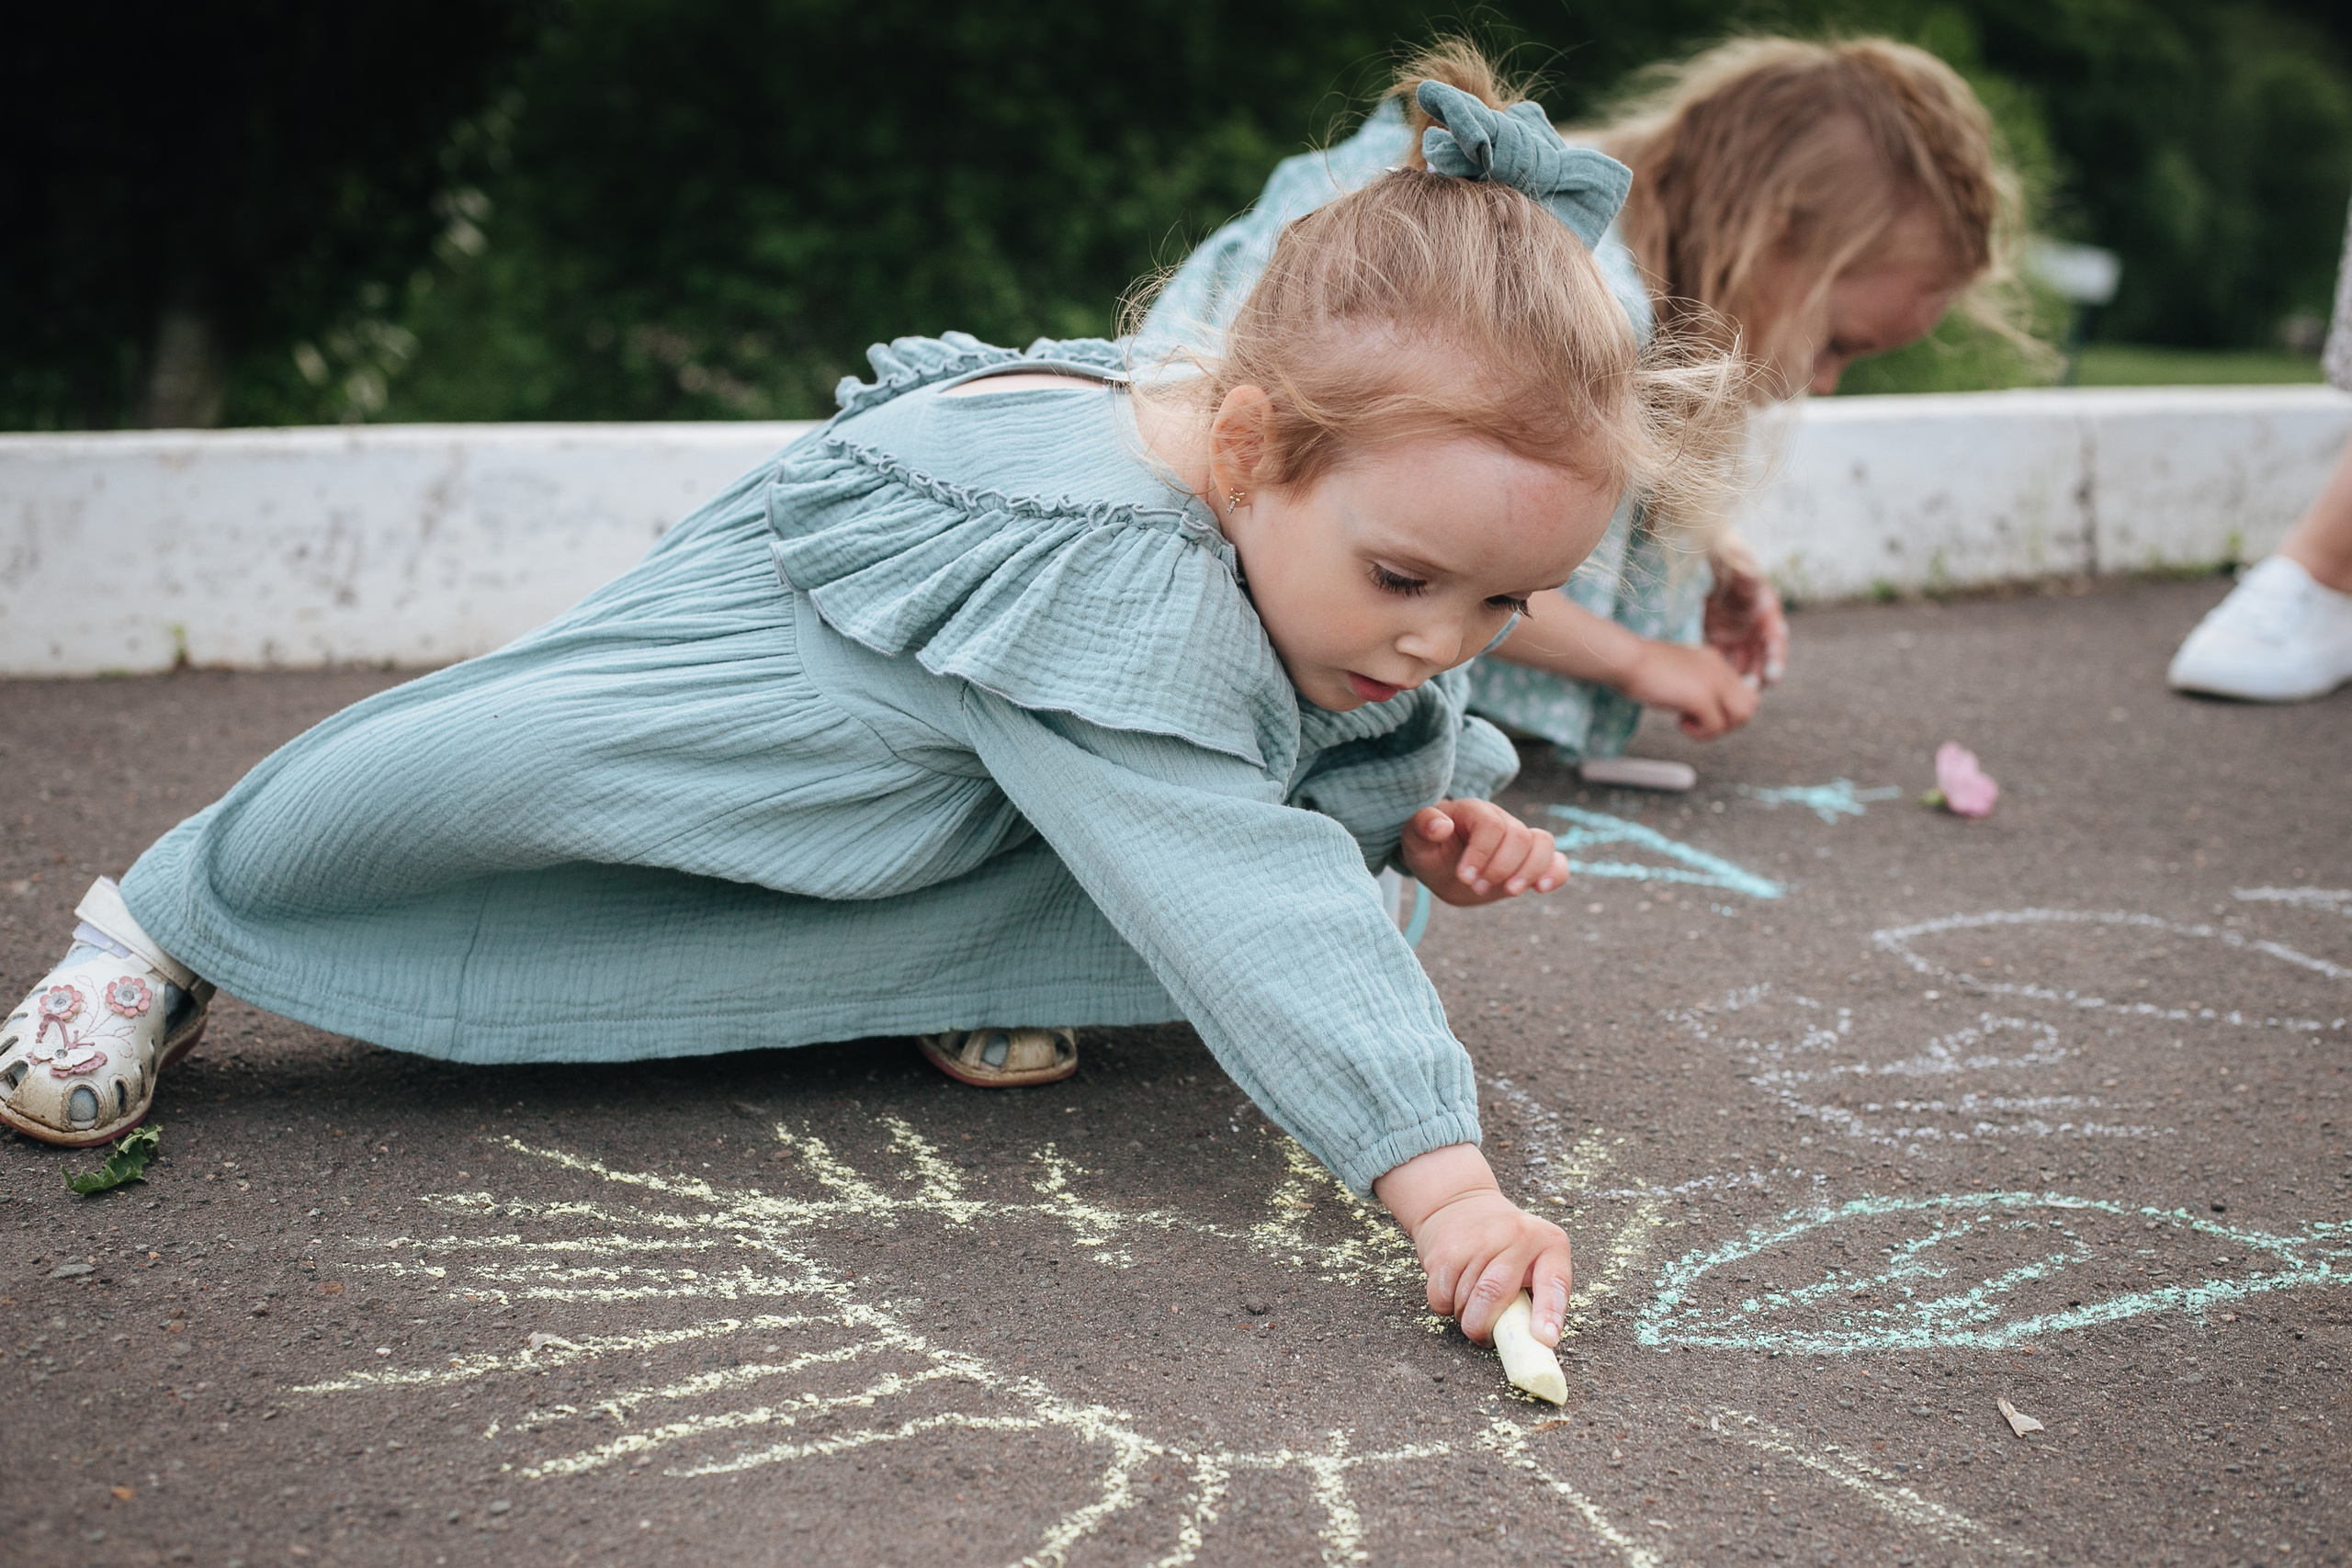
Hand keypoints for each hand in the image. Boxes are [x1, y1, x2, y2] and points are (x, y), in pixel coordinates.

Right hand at [1374, 1144, 1571, 1345]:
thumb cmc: (1506, 1244)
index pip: (1553, 1282)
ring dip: (1464, 1315)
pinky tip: (1453, 1286)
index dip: (1550, 1314)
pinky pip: (1441, 1298)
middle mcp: (1516, 1235)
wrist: (1460, 1203)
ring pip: (1465, 1302)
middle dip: (1484, 1327)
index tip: (1544, 1339)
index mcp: (1548, 1243)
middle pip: (1495, 1295)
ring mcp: (1478, 1239)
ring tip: (1470, 1301)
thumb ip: (1541, 1294)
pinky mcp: (1446, 1248)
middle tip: (1485, 1336)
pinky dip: (1444, 1305)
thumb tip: (1537, 1342)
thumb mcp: (1535, 1258)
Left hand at [1398, 798, 1568, 905]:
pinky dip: (1555, 874)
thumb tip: (1441, 826)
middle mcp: (1502, 821)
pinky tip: (1540, 889)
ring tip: (1508, 892)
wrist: (1441, 863)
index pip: (1492, 825)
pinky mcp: (1530, 862)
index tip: (1463, 877)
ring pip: (1544, 844)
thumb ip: (1422, 826)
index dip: (1481, 853)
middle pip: (1520, 836)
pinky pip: (1557, 861)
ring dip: (1530, 872)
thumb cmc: (1428, 847)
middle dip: (1500, 867)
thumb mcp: (1414, 838)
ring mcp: (1520, 840)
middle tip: (1476, 888)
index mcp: (1474, 812)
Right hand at [1616, 639, 1758, 740]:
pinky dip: (1699, 734)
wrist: (1625, 659)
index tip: (1701, 712)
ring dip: (1718, 728)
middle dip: (1729, 721)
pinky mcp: (1701, 697)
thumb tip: (1696, 706)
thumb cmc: (1638, 665)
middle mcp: (1719, 668)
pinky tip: (1680, 723)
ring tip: (1692, 724)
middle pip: (1750, 704)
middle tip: (1701, 723)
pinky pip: (1716, 727)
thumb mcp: (1675, 670)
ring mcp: (1713, 682)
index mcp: (1713, 659)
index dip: (1725, 708)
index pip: (1741, 689)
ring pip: (1742, 715)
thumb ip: (1691, 681)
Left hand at [1703, 565, 1788, 685]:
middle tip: (1748, 694)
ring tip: (1729, 696)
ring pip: (1741, 667)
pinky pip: (1720, 663)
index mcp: (1768, 615)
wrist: (1712, 568)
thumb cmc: (1732, 568)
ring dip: (1737, 682)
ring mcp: (1738, 639)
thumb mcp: (1741, 569)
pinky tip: (1708, 685)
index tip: (1773, 676)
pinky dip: (1717, 675)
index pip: (1777, 642)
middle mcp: (1756, 632)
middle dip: (1757, 679)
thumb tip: (1751, 574)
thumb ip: (1747, 575)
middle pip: (1761, 662)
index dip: (1776, 660)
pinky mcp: (1719, 642)